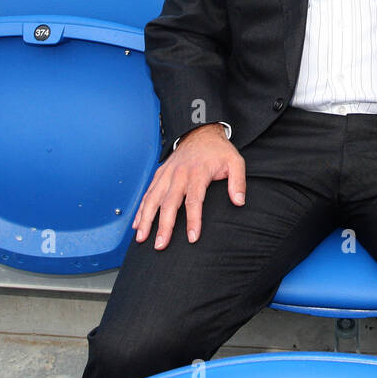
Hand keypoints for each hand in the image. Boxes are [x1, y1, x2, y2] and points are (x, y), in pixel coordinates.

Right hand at [133, 123, 245, 249]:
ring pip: (153, 199)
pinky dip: (141, 209)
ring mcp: (167, 174)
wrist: (201, 132)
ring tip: (141, 238)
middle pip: (169, 203)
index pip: (194, 200)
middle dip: (164, 226)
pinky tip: (137, 224)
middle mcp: (179, 174)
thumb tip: (239, 201)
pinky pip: (148, 193)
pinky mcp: (160, 174)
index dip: (193, 220)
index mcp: (198, 173)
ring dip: (146, 219)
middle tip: (160, 245)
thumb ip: (238, 182)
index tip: (192, 238)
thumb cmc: (218, 151)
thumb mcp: (235, 162)